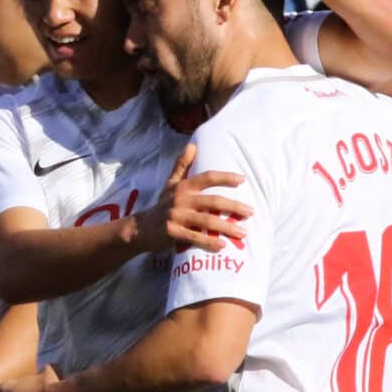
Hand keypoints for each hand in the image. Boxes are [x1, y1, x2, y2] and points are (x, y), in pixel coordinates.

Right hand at [132, 143, 251, 252]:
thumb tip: (192, 145)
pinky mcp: (171, 232)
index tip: (243, 180)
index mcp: (183, 187)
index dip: (225, 178)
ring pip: (206, 221)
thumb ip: (182, 166)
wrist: (140, 228)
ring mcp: (175, 216)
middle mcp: (180, 199)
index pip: (207, 178)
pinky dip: (209, 242)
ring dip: (226, 227)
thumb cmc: (161, 206)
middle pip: (212, 201)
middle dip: (234, 206)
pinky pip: (194, 237)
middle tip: (251, 212)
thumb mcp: (170, 184)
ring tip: (243, 232)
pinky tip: (222, 246)